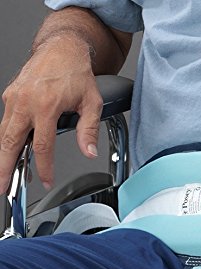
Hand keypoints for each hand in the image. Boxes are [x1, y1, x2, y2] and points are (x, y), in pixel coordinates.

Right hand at [0, 36, 102, 192]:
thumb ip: (89, 130)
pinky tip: (12, 154)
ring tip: (4, 176)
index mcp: (46, 105)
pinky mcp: (11, 96)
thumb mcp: (92, 103)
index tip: (47, 180)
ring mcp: (14, 98)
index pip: (42, 146)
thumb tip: (89, 152)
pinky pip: (6, 123)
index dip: (44, 167)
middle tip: (4, 188)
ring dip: (2, 157)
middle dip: (5, 168)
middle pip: (10, 142)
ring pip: (3, 134)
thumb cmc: (77, 73)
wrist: (62, 49)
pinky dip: (7, 141)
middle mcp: (25, 102)